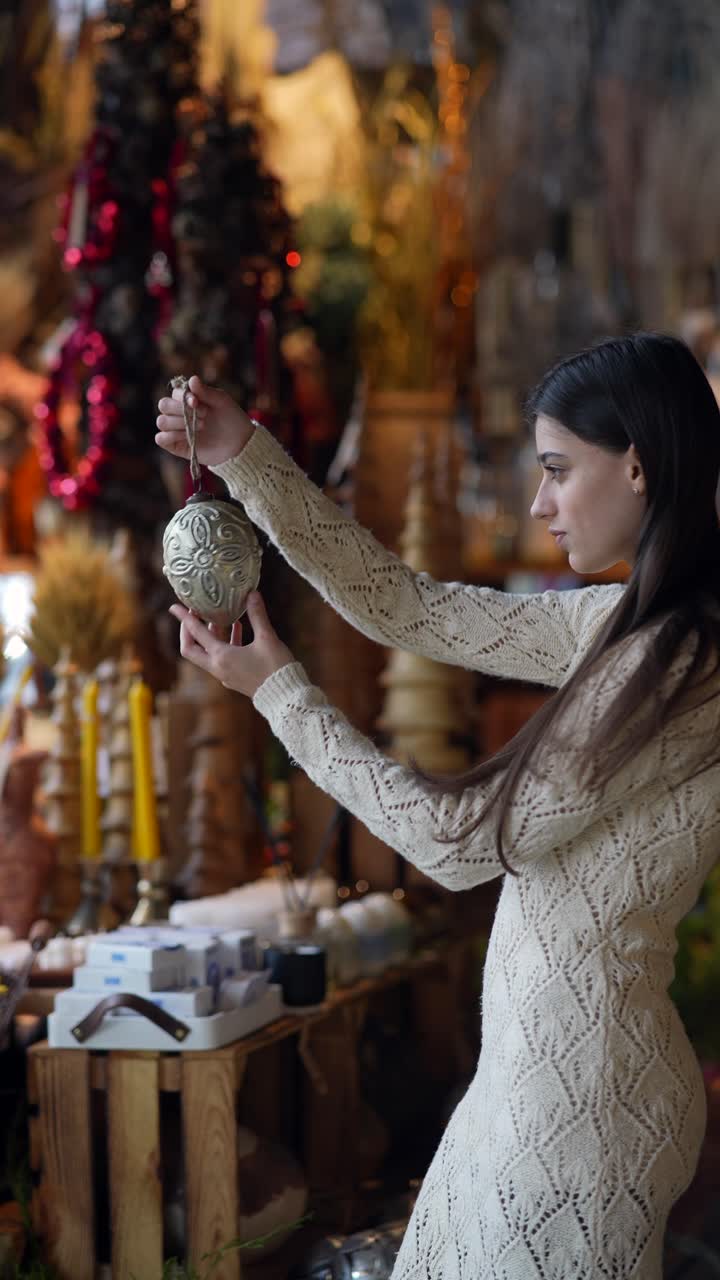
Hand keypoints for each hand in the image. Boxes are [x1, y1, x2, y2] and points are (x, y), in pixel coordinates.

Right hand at [155, 374, 254, 465]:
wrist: (240, 444)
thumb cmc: (232, 419)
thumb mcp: (222, 401)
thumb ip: (206, 391)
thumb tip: (191, 379)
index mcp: (188, 400)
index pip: (174, 393)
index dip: (183, 397)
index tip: (198, 403)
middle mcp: (179, 413)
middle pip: (163, 405)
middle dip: (181, 410)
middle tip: (203, 416)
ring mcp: (177, 430)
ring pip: (161, 422)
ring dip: (179, 423)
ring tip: (201, 427)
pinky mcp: (177, 446)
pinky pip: (160, 439)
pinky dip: (170, 436)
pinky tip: (188, 436)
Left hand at [169, 592, 293, 697]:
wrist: (284, 697)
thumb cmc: (276, 667)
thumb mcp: (268, 638)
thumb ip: (257, 615)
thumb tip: (252, 593)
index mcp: (221, 656)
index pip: (196, 633)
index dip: (185, 618)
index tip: (174, 607)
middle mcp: (218, 667)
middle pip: (191, 649)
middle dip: (188, 631)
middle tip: (192, 616)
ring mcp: (224, 675)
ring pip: (207, 653)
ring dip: (210, 636)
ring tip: (218, 618)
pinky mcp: (234, 678)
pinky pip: (221, 659)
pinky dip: (224, 644)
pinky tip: (238, 630)